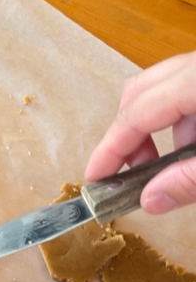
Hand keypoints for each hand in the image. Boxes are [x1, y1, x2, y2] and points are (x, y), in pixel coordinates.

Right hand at [85, 51, 195, 213]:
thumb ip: (190, 180)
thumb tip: (150, 200)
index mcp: (195, 81)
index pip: (137, 114)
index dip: (111, 149)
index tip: (95, 178)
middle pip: (140, 91)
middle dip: (129, 133)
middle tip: (134, 171)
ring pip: (165, 90)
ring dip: (158, 129)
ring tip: (174, 165)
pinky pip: (188, 91)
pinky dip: (183, 120)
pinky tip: (194, 149)